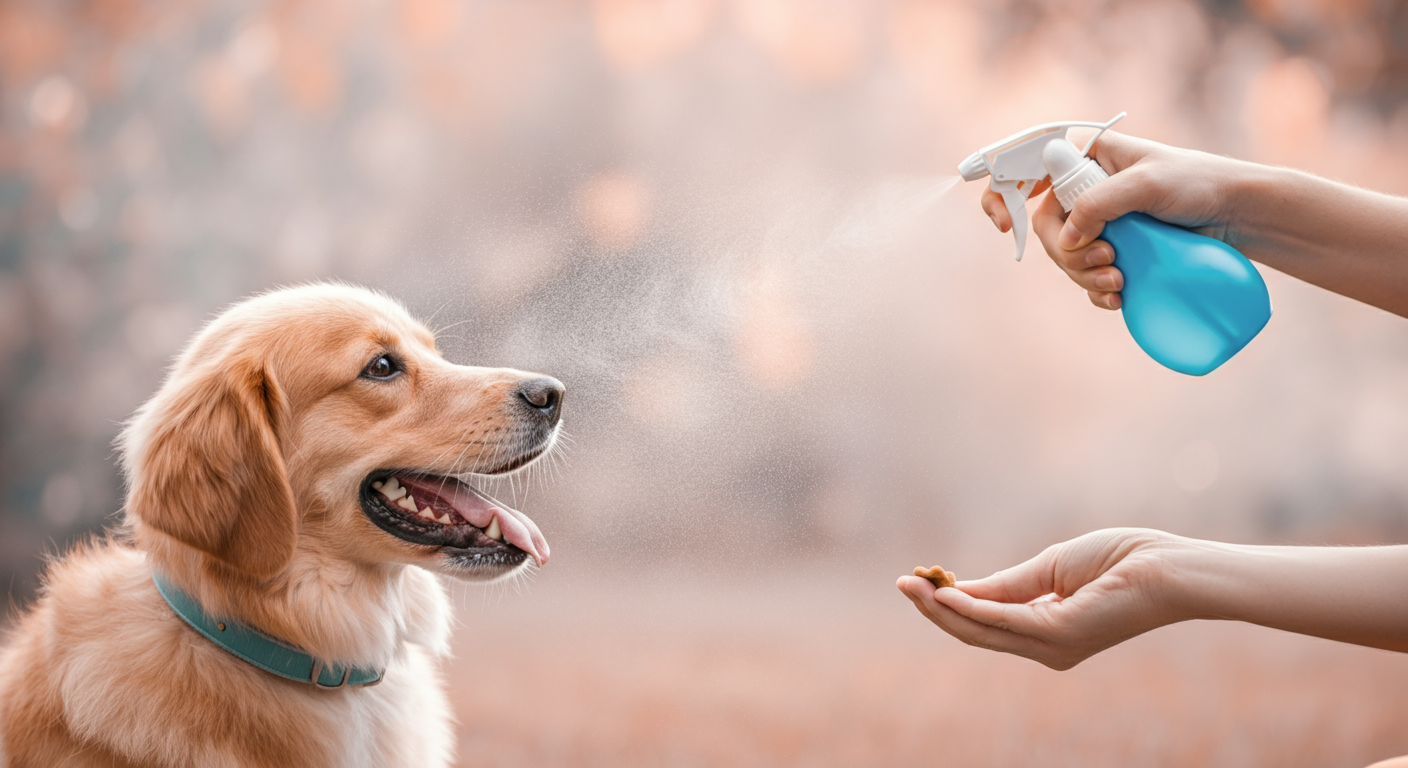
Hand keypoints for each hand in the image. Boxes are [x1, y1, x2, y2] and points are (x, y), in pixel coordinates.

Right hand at [897, 528, 1188, 669]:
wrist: (1167, 569)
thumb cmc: (1121, 561)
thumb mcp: (1050, 568)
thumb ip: (1008, 583)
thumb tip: (962, 589)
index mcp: (1048, 630)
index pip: (987, 622)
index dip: (950, 603)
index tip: (921, 579)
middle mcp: (1047, 647)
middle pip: (975, 632)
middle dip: (935, 609)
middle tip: (902, 584)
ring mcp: (1052, 645)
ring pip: (981, 631)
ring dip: (941, 609)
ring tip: (910, 585)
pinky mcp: (1057, 633)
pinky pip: (1002, 621)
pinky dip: (970, 608)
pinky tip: (945, 594)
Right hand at [980, 131, 1242, 310]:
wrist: (1237, 214)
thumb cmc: (1196, 184)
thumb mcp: (1146, 186)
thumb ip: (1099, 205)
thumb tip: (1064, 240)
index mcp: (1083, 155)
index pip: (1023, 168)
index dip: (1002, 195)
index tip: (1001, 225)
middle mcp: (1083, 185)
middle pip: (1042, 226)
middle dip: (1067, 252)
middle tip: (1107, 259)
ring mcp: (1097, 219)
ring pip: (1064, 255)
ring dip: (1084, 274)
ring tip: (1120, 280)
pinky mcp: (1113, 247)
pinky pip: (1085, 273)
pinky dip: (1096, 289)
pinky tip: (1118, 297)